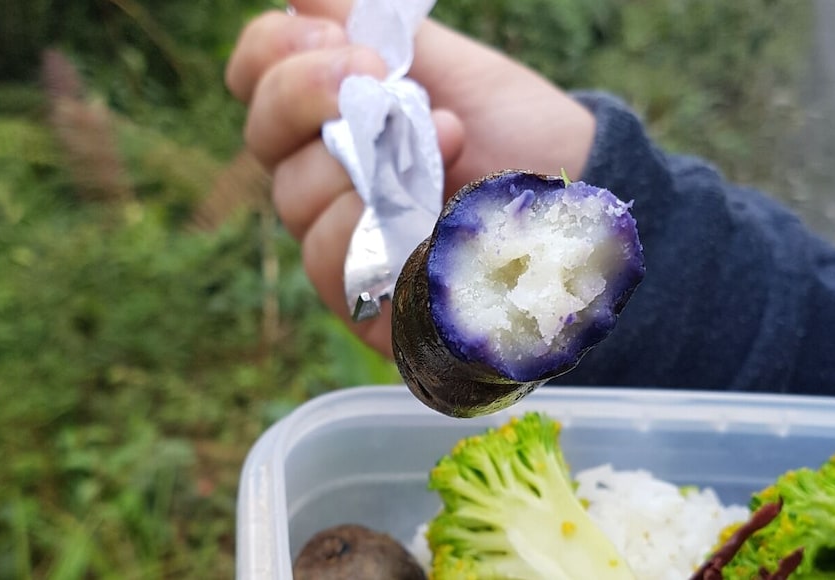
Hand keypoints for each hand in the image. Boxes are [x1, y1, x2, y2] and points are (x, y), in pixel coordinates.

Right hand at [225, 0, 595, 356]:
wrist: (578, 194)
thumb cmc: (516, 132)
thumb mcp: (448, 65)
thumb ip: (370, 27)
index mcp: (332, 116)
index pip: (256, 80)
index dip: (273, 53)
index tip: (337, 36)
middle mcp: (325, 176)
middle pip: (262, 136)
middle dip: (306, 92)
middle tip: (374, 76)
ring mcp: (344, 239)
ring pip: (294, 198)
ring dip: (362, 159)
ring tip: (444, 135)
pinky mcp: (369, 299)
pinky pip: (330, 261)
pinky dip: (370, 224)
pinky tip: (431, 203)